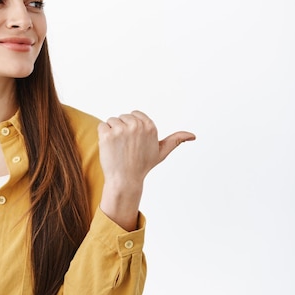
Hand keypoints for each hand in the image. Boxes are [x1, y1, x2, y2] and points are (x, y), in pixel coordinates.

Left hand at [97, 110, 194, 229]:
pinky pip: (101, 126)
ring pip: (111, 121)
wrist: (125, 180)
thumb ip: (176, 140)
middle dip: (122, 129)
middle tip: (126, 147)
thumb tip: (193, 136)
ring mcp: (121, 129)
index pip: (134, 114)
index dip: (132, 127)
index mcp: (150, 126)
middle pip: (122, 117)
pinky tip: (109, 147)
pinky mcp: (107, 134)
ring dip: (111, 132)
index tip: (134, 141)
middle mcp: (136, 125)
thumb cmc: (143, 166)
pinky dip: (102, 136)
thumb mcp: (161, 152)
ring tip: (118, 148)